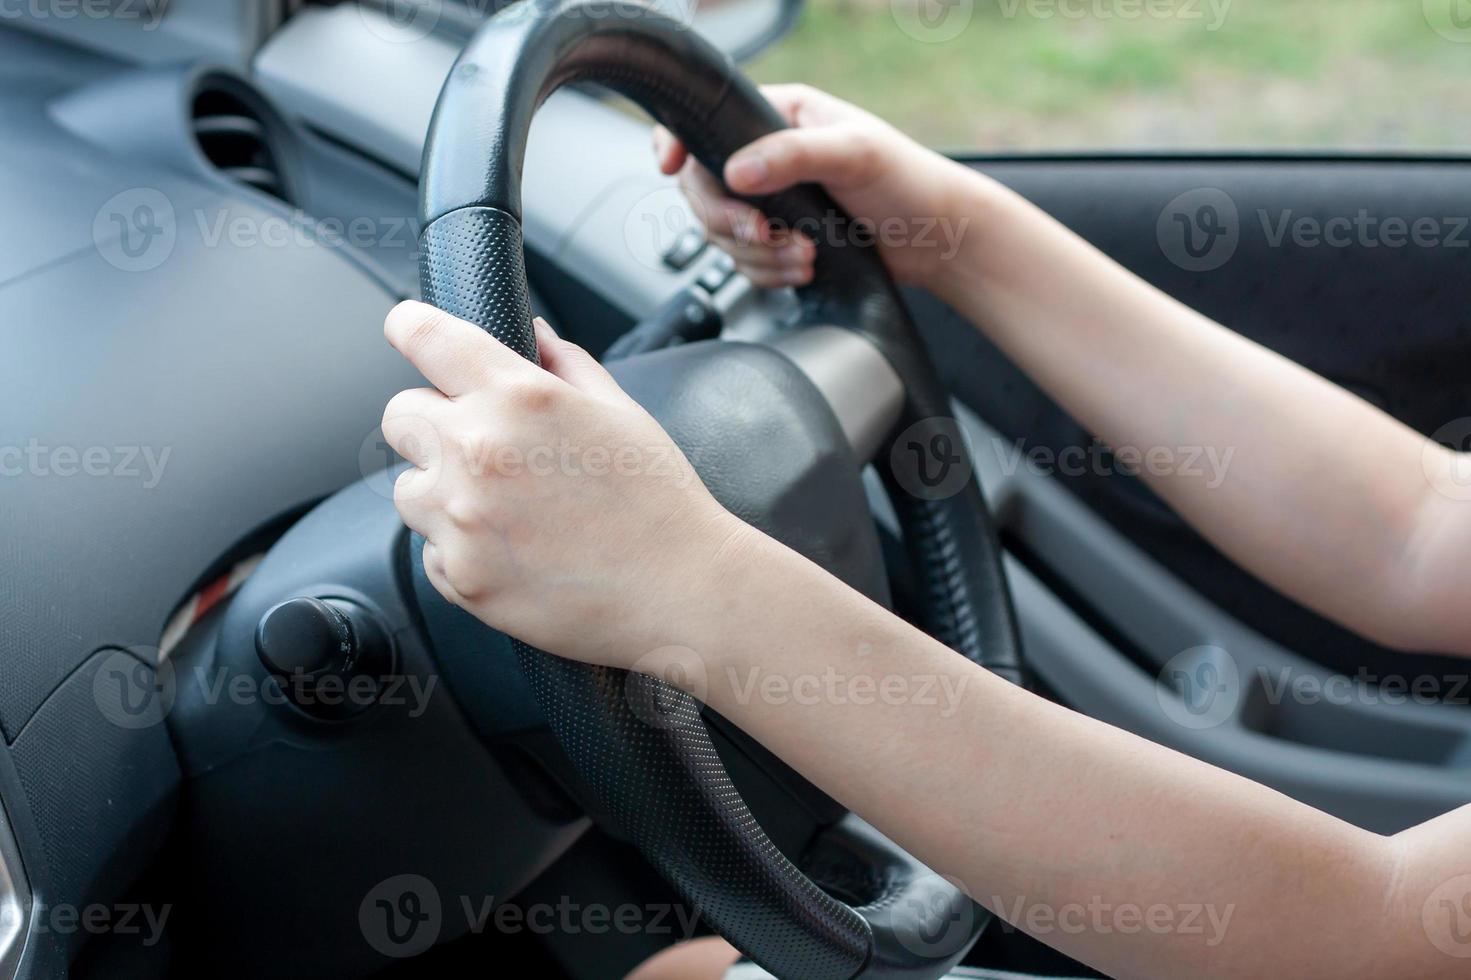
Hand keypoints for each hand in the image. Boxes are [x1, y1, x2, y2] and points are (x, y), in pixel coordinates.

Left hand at [380, 301, 755, 667]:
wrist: (681, 591)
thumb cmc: (660, 502)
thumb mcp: (621, 411)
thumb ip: (563, 363)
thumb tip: (530, 333)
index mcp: (517, 397)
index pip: (424, 336)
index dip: (411, 326)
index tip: (408, 330)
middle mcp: (477, 452)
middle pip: (400, 415)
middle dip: (432, 422)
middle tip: (480, 445)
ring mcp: (462, 519)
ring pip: (407, 489)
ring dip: (440, 491)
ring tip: (504, 509)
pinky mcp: (461, 577)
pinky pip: (429, 551)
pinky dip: (461, 549)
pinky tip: (516, 550)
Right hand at [654, 84, 975, 290]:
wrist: (937, 240)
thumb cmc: (909, 181)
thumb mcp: (855, 154)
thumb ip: (794, 155)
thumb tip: (737, 171)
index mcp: (778, 115)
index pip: (705, 123)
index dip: (677, 144)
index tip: (669, 168)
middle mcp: (766, 156)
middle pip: (702, 190)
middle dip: (732, 221)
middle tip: (767, 234)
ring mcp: (770, 202)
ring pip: (721, 235)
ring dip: (759, 255)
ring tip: (805, 255)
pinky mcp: (779, 241)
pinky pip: (745, 264)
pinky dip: (770, 273)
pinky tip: (805, 269)